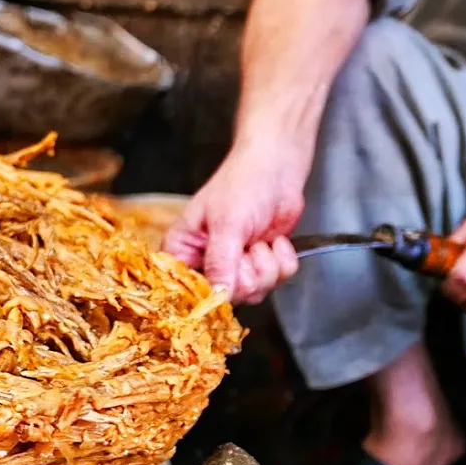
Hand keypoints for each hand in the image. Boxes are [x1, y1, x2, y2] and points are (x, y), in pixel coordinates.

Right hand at [164, 143, 306, 304]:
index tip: (230, 276)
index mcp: (182, 250)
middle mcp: (205, 263)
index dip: (211, 292)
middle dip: (248, 273)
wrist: (277, 167)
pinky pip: (276, 283)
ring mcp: (234, 266)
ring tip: (261, 240)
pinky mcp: (259, 265)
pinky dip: (283, 261)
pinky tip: (275, 241)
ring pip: (254, 292)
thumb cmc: (243, 183)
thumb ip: (221, 263)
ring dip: (268, 267)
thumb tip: (217, 297)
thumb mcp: (227, 223)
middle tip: (250, 247)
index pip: (188, 290)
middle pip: (227, 296)